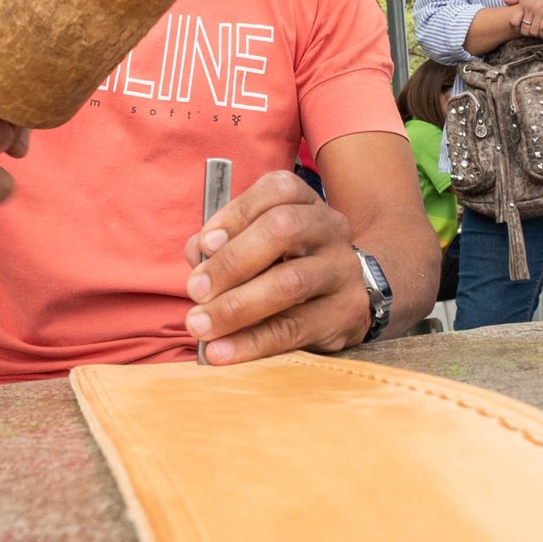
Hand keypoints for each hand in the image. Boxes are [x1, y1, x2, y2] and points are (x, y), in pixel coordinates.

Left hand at [182, 170, 369, 364]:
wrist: (341, 298)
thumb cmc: (284, 265)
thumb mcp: (256, 245)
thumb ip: (223, 244)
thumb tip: (197, 254)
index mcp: (305, 202)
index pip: (277, 190)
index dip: (237, 214)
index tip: (205, 244)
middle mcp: (330, 227)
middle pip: (283, 229)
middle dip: (231, 262)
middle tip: (196, 290)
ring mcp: (343, 269)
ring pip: (290, 282)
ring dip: (236, 307)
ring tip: (201, 326)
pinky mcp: (347, 312)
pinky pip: (295, 328)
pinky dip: (252, 342)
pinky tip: (222, 351)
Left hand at [505, 0, 542, 36]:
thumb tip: (504, 0)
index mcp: (523, 3)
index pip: (513, 21)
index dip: (517, 28)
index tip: (523, 29)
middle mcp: (530, 8)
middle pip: (524, 29)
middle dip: (528, 33)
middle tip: (533, 33)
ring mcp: (540, 11)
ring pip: (534, 31)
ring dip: (537, 34)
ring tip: (540, 34)